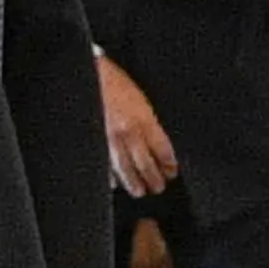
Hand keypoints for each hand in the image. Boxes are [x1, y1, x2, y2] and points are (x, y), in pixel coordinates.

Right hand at [96, 64, 178, 195]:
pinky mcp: (97, 140)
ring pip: (125, 168)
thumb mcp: (145, 103)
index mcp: (146, 121)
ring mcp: (111, 138)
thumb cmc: (122, 87)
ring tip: (139, 191)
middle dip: (153, 179)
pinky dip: (111, 175)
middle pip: (145, 164)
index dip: (169, 165)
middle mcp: (129, 132)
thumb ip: (152, 127)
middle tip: (159, 187)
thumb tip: (160, 150)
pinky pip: (105, 163)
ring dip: (133, 182)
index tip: (172, 171)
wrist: (96, 76)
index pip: (162, 151)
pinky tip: (115, 183)